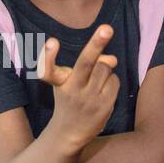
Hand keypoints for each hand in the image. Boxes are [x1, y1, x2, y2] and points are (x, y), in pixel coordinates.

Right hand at [37, 24, 119, 152]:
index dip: (49, 55)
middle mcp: (72, 90)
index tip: (52, 41)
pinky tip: (103, 90)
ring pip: (105, 68)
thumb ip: (89, 65)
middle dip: (97, 44)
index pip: (49, 69)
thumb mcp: (69, 82)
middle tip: (107, 28)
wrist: (68, 134)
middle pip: (86, 63)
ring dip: (105, 68)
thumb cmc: (69, 100)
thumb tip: (112, 59)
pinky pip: (114, 81)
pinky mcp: (104, 106)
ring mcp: (89, 99)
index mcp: (59, 83)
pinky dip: (111, 80)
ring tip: (96, 80)